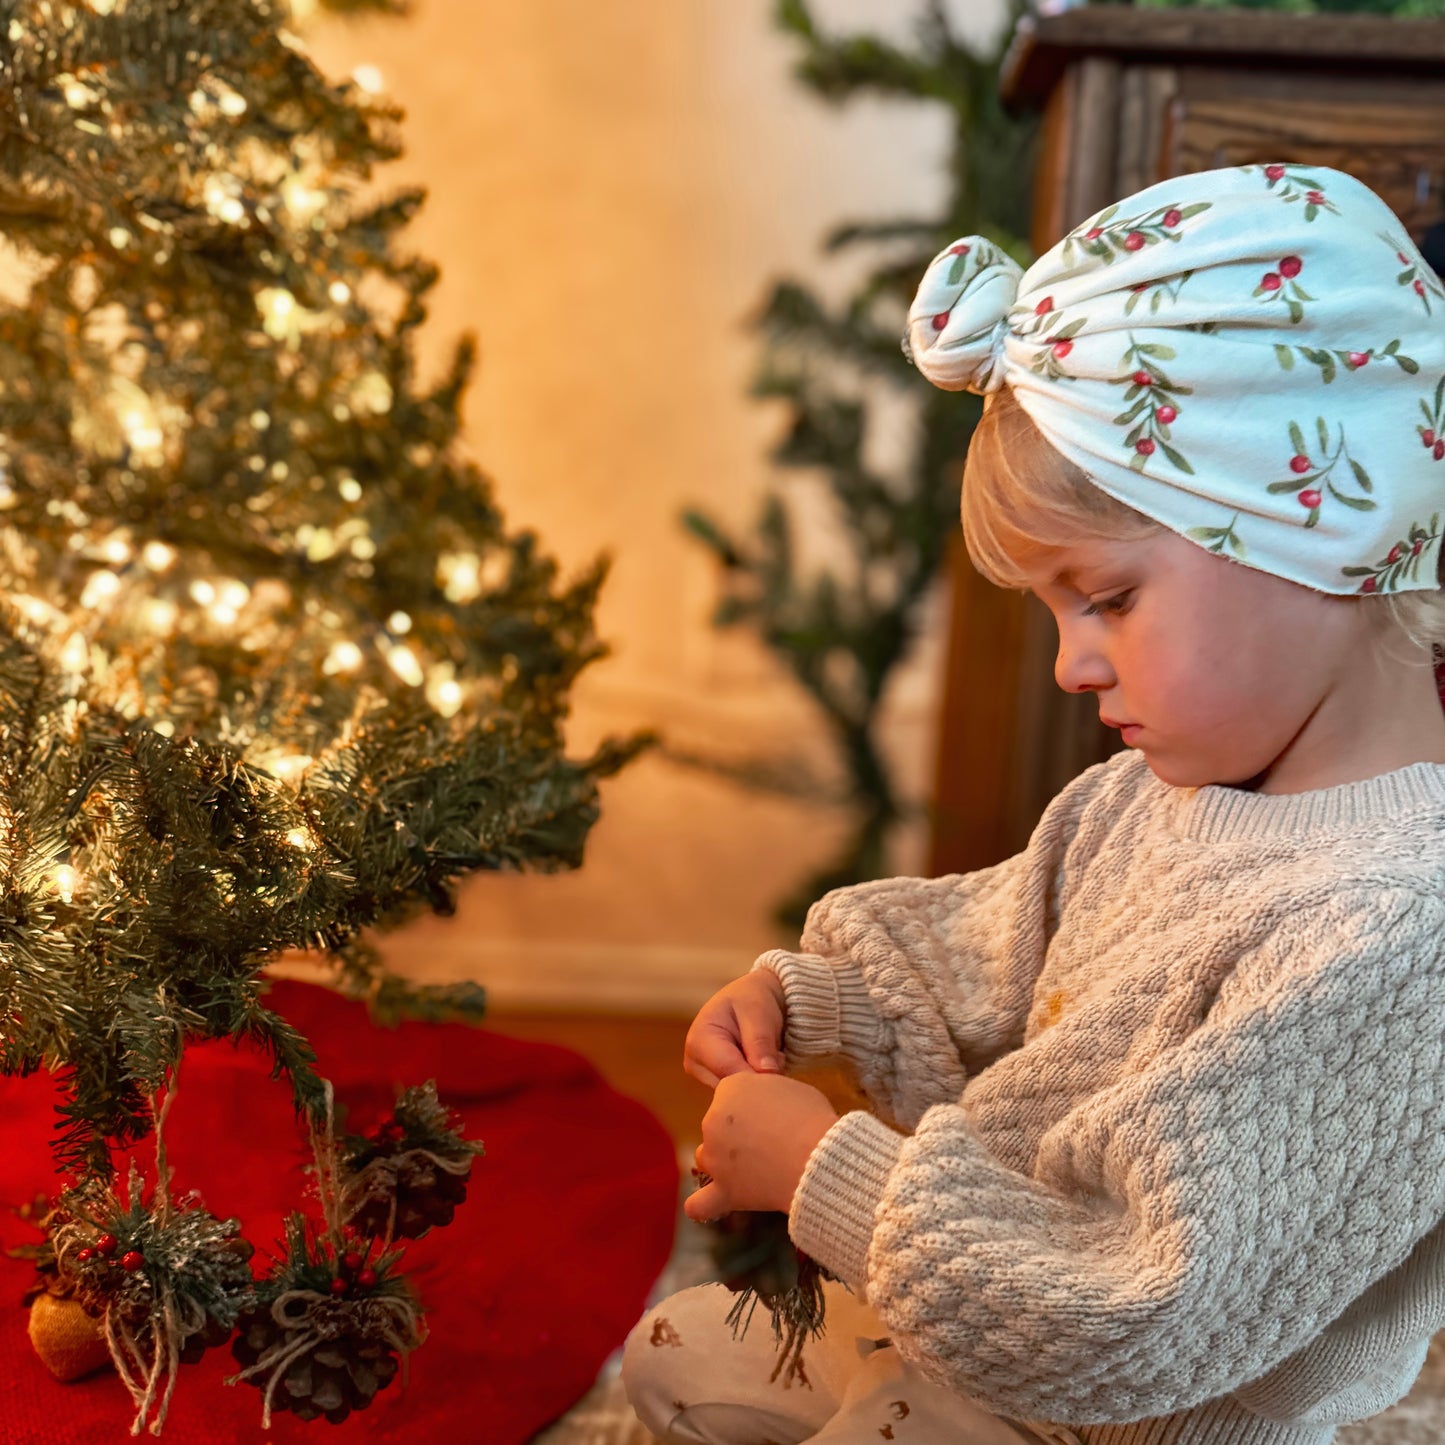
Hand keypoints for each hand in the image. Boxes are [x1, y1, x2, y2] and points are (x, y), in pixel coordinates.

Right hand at [684, 970, 786, 1087]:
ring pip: (738, 1095)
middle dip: (760, 1077)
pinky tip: (765, 1065)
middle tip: (778, 1056)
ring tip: (772, 1056)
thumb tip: (766, 1073)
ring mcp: (705, 1077)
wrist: (753, 999)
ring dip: (761, 1080)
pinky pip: (742, 1095)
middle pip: (732, 1088)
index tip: (779, 1067)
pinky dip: (759, 1083)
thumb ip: (761, 1043)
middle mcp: (695, 1063)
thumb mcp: (758, 1012)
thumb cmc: (753, 999)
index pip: (728, 1071)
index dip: (756, 1074)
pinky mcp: (718, 1084)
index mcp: (699, 1041)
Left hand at [684, 1071, 838, 1222]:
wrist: (816, 1156)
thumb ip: (767, 1095)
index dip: (753, 1106)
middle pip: (717, 1125)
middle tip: (770, 1143)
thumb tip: (767, 1109)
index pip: (731, 1093)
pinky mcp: (723, 1190)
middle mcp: (713, 1119)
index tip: (772, 1116)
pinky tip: (713, 1203)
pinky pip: (699, 1204)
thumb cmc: (811, 1118)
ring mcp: (715, 1157)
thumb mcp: (789, 1087)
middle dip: (739, 1133)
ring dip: (722, 1162)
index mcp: (731, 1088)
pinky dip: (703, 1205)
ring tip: (753, 1170)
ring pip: (706, 1157)